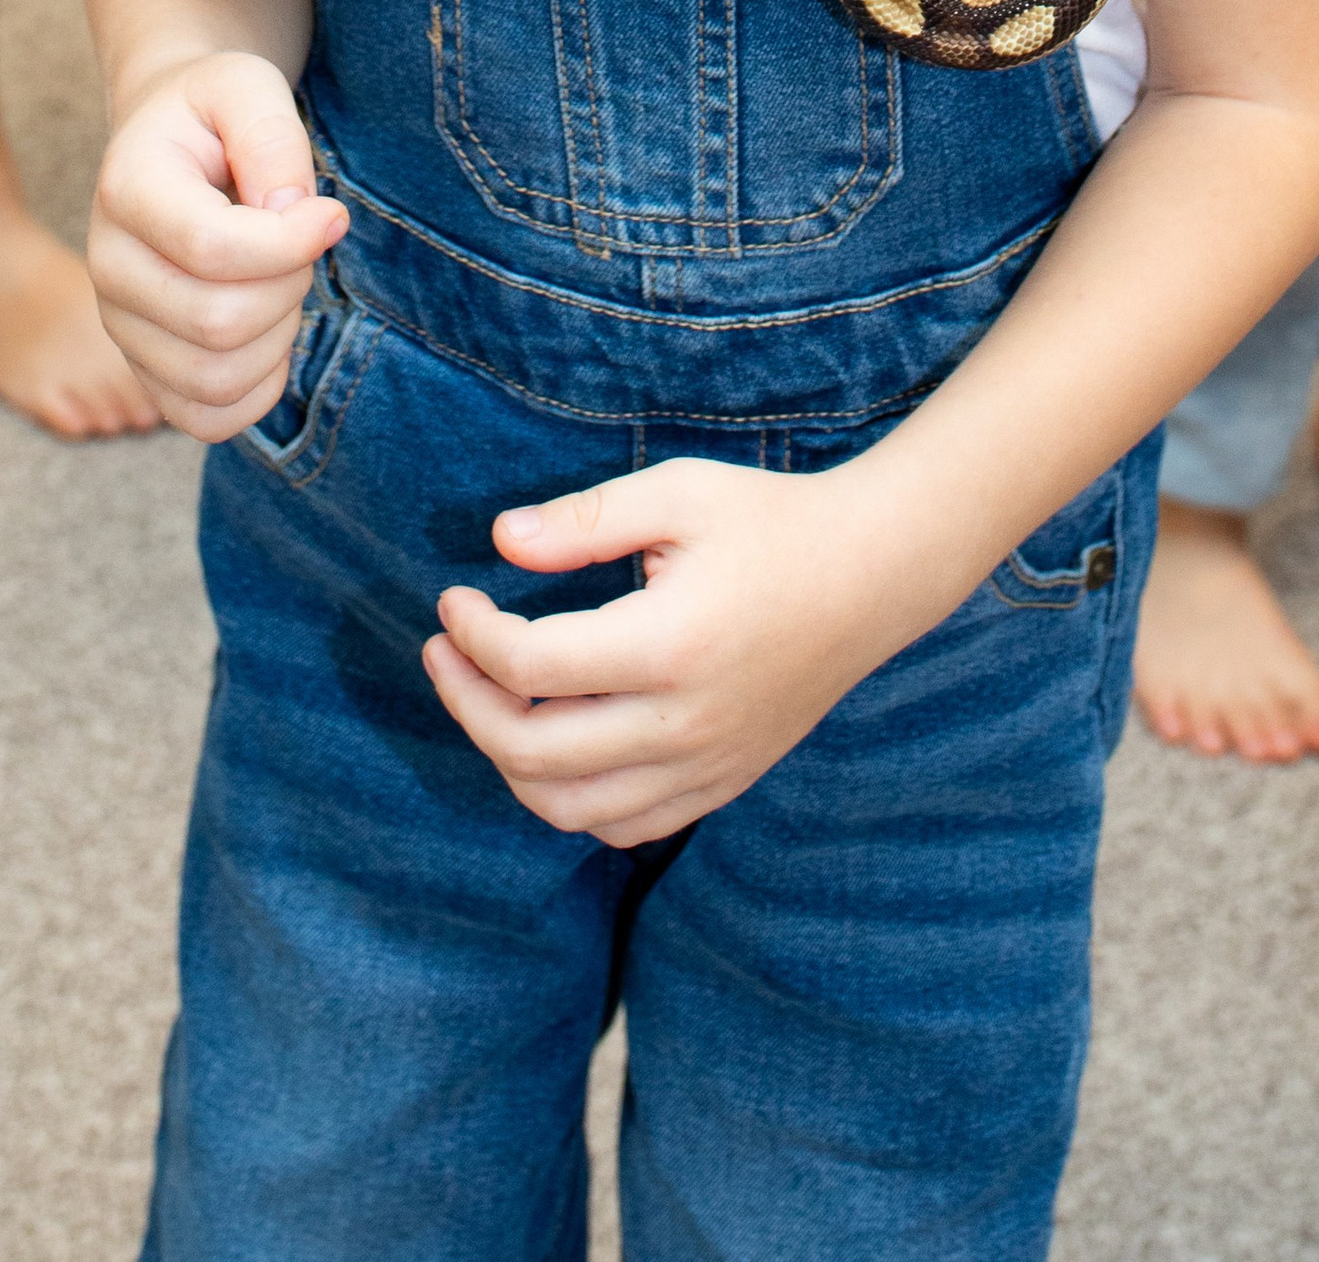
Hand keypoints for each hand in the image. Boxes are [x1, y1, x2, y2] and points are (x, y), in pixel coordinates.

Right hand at [86, 48, 347, 440]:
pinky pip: (205, 417)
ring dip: (278, 337)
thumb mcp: (247, 87)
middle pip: (218, 323)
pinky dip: (257, 388)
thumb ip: (272, 138)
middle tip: (301, 243)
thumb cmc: (213, 112)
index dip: (292, 242)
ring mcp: (120, 325)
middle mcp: (109, 265)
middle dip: (290, 285)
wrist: (171, 139)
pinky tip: (273, 332)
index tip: (330, 213)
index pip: (212, 249)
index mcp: (127, 189)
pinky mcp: (145, 366)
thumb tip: (291, 215)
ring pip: (214, 379)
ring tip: (283, 282)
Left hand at [423, 456, 911, 846]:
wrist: (874, 574)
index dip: (471, 635)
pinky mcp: (722, 782)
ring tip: (485, 701)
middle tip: (444, 653)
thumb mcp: (678, 492)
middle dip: (465, 703)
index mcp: (669, 645)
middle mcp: (684, 723)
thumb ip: (584, 520)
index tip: (451, 600)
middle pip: (531, 751)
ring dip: (506, 762)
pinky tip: (551, 743)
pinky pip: (623, 826)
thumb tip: (498, 541)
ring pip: (568, 809)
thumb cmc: (771, 521)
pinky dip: (568, 800)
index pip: (529, 666)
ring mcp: (706, 765)